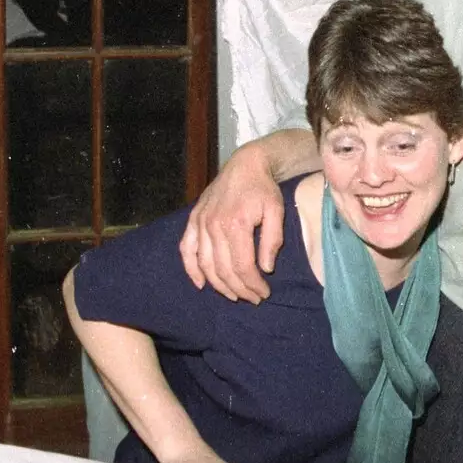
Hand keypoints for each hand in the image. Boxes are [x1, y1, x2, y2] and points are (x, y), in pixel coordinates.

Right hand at [178, 144, 284, 303]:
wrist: (245, 165)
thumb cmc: (263, 189)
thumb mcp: (276, 211)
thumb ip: (272, 240)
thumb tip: (266, 269)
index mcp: (235, 224)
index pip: (242, 266)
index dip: (252, 284)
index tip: (264, 293)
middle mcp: (213, 226)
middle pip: (223, 270)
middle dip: (239, 289)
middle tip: (253, 298)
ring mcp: (200, 223)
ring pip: (205, 264)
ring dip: (219, 285)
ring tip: (234, 295)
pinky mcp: (193, 220)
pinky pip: (186, 249)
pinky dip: (191, 269)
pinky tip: (200, 284)